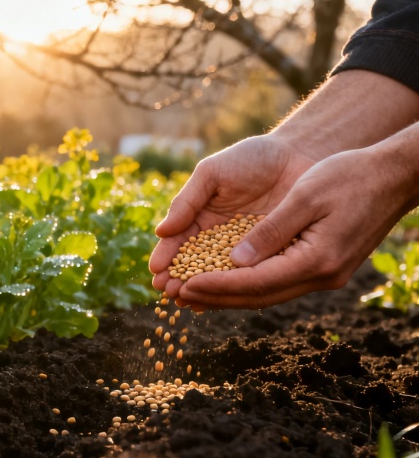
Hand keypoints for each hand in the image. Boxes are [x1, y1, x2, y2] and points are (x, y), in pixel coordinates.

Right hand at [149, 134, 316, 304]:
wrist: (300, 155)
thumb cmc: (251, 158)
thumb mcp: (212, 174)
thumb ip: (187, 201)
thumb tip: (161, 232)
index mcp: (201, 219)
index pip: (178, 242)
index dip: (166, 257)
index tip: (156, 272)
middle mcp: (220, 239)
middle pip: (195, 265)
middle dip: (180, 279)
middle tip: (170, 292)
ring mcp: (246, 251)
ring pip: (221, 276)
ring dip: (204, 290)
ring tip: (189, 301)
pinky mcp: (272, 258)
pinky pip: (253, 277)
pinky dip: (238, 290)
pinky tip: (224, 299)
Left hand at [161, 143, 417, 307]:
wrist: (394, 176)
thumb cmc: (350, 176)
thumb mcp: (305, 197)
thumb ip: (270, 232)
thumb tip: (236, 262)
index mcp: (317, 261)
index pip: (255, 283)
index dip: (216, 286)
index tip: (182, 286)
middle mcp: (321, 276)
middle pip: (258, 296)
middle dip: (215, 297)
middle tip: (176, 297)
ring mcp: (325, 276)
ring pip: (267, 294)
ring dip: (228, 295)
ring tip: (191, 295)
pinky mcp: (323, 268)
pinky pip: (277, 283)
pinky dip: (248, 284)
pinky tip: (224, 282)